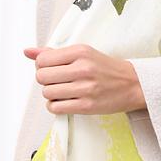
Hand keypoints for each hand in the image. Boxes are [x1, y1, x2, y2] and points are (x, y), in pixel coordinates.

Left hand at [24, 43, 146, 115]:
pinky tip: (65, 101)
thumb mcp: (83, 53)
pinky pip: (56, 108)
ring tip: (63, 91)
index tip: (51, 69)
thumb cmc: (106, 68)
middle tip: (57, 81)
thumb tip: (28, 52)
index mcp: (80, 52)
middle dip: (45, 81)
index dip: (42, 66)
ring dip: (51, 94)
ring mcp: (85, 88)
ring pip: (47, 93)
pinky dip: (56, 106)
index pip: (42, 60)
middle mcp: (82, 68)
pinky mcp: (87, 105)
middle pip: (42, 77)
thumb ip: (54, 53)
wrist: (133, 84)